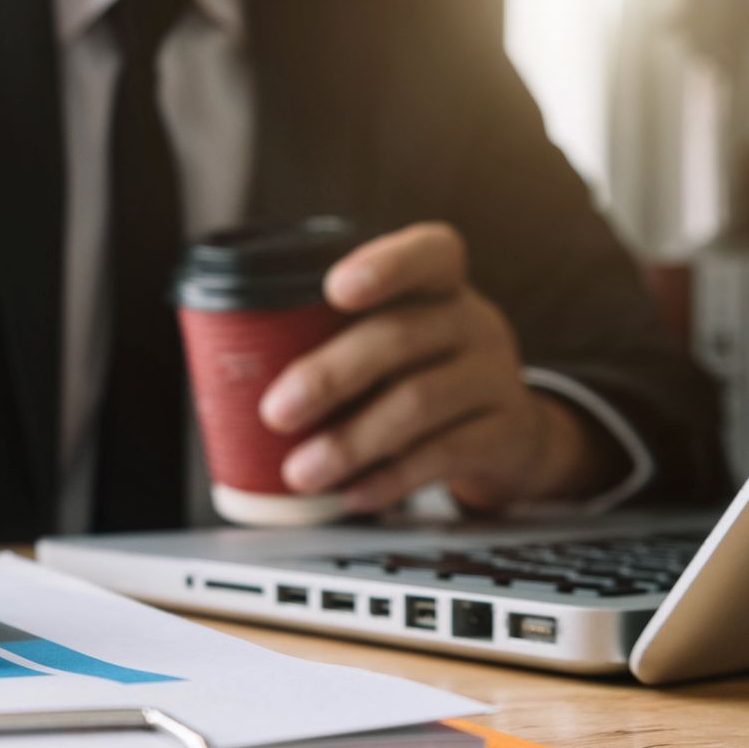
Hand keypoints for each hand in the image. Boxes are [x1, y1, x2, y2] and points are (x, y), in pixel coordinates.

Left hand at [257, 222, 623, 513]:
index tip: (334, 289)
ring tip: (301, 472)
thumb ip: (338, 345)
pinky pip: (443, 456)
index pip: (429, 254)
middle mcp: (472, 322)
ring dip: (350, 440)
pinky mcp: (503, 435)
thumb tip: (236, 382)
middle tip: (276, 412)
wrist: (511, 434)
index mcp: (440, 286)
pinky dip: (389, 478)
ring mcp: (494, 378)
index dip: (384, 265)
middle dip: (330, 375)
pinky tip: (352, 493)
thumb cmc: (423, 375)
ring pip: (420, 402)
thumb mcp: (396, 345)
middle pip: (402, 337)